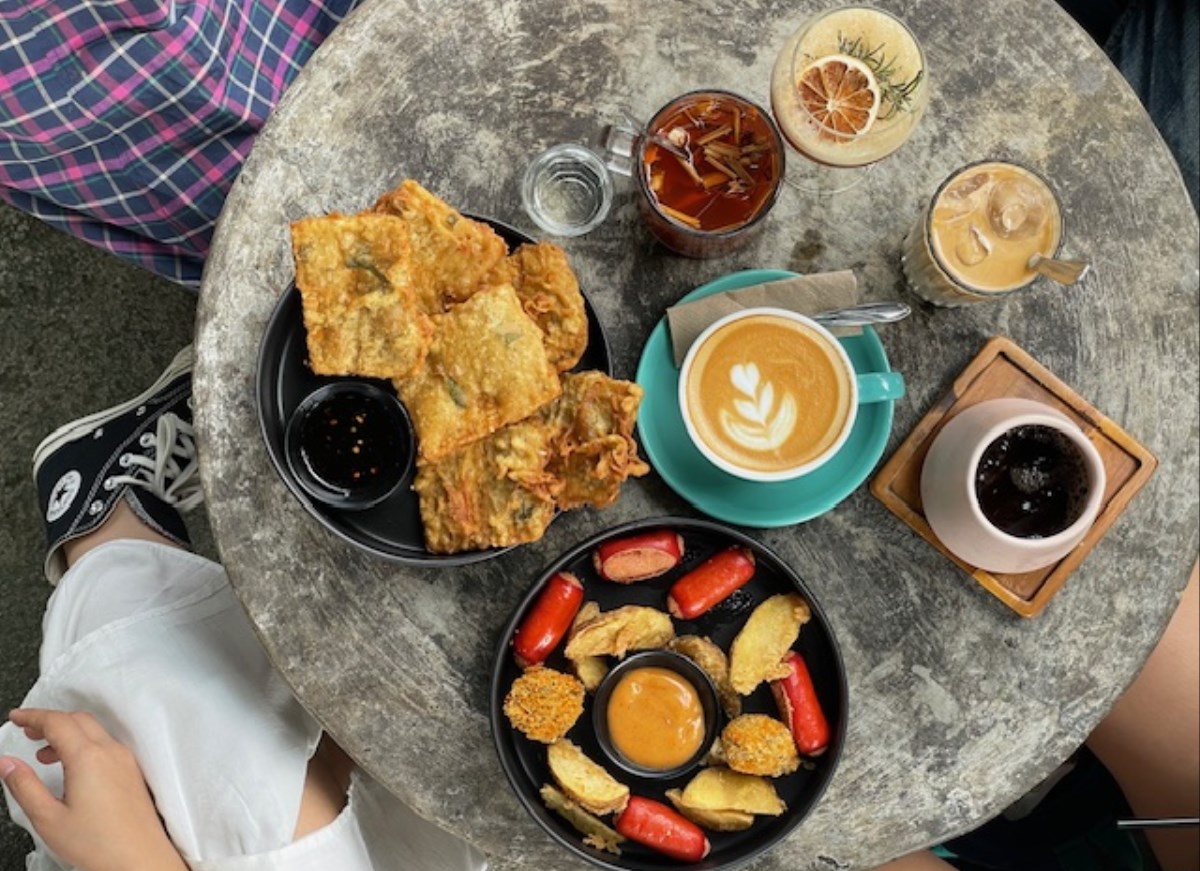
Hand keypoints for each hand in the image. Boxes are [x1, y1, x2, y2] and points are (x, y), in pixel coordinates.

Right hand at [0, 708, 188, 870]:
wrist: (140, 858)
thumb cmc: (99, 843)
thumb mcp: (48, 818)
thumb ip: (24, 786)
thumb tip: (6, 763)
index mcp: (88, 758)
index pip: (57, 722)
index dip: (33, 716)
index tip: (17, 717)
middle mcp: (111, 752)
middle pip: (77, 720)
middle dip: (50, 721)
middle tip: (27, 731)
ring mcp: (125, 760)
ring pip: (93, 731)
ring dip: (67, 733)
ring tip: (43, 754)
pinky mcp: (131, 771)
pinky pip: (106, 745)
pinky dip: (84, 744)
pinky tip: (70, 767)